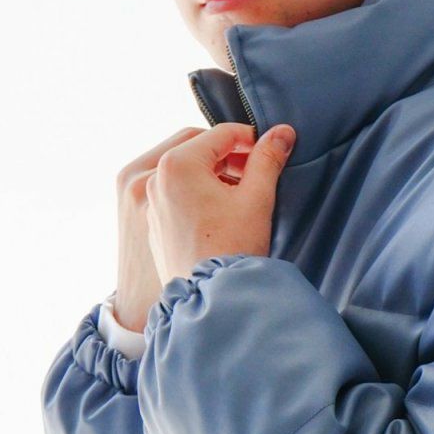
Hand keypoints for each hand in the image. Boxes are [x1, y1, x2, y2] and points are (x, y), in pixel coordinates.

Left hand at [111, 121, 295, 333]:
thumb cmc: (232, 249)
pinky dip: (199, 193)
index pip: (221, 133)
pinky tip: (223, 213)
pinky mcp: (154, 225)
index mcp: (177, 164)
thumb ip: (268, 159)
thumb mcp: (257, 198)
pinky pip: (176, 195)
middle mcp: (155, 179)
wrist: (212, 299)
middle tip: (257, 170)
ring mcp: (151, 204)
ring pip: (186, 171)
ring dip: (215, 173)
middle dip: (230, 154)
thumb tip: (282, 133)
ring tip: (242, 193)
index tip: (271, 151)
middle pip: (198, 148)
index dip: (252, 139)